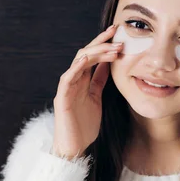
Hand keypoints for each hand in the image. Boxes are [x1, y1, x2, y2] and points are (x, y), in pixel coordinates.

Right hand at [51, 24, 122, 159]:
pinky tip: (85, 60)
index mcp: (82, 80)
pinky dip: (75, 68)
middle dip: (101, 43)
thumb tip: (109, 64)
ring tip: (112, 48)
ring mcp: (66, 88)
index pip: (93, 56)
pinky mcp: (62, 99)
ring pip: (78, 63)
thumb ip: (99, 80)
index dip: (103, 43)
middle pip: (85, 54)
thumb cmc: (84, 125)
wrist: (74, 147)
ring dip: (95, 53)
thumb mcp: (96, 97)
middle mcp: (73, 80)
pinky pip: (66, 80)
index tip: (118, 33)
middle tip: (117, 36)